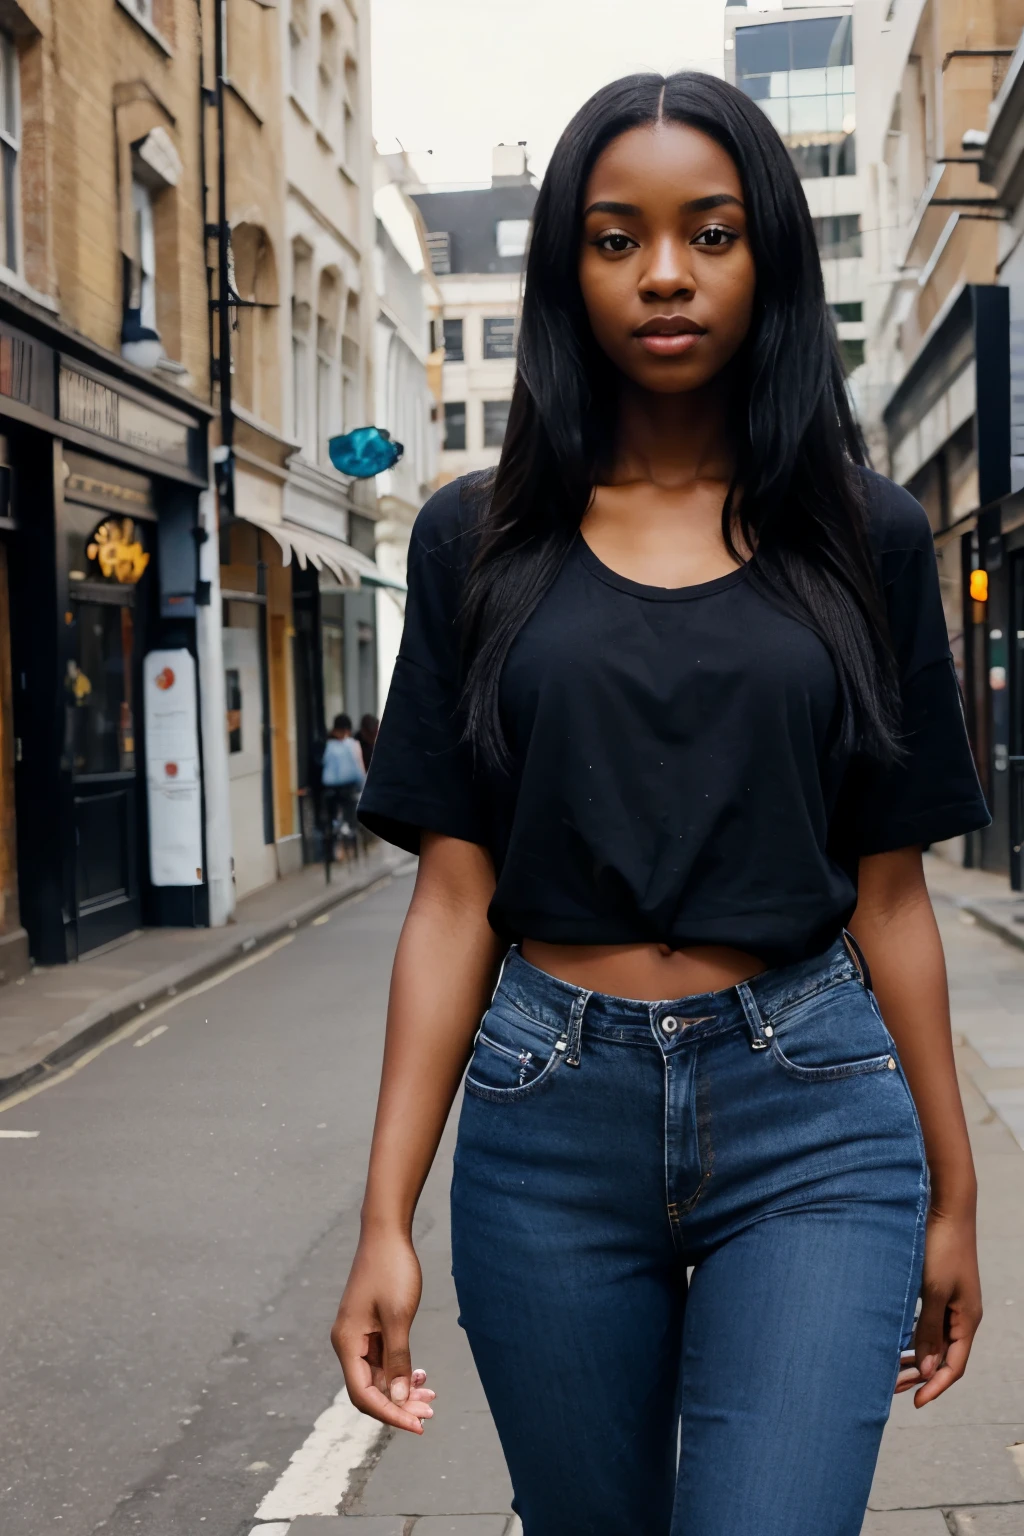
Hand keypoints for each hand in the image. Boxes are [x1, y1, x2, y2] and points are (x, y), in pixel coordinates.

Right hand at [331, 1228, 435, 1433]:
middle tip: (430, 1412)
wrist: (387, 1233)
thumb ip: (397, 1360)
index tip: (417, 1424)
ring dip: (402, 1389)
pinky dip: (400, 1370)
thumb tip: (396, 1399)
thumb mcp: (398, 1317)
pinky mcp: (369, 1328)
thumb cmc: (391, 1271)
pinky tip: (420, 1374)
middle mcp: (348, 1343)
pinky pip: (383, 1360)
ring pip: (379, 1376)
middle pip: (370, 1389)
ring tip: (430, 1396)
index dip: (389, 1413)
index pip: (363, 1394)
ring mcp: (358, 1335)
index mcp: (346, 1343)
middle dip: (399, 1404)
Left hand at [895, 1207, 981, 1406]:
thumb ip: (928, 1330)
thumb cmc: (941, 1248)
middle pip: (942, 1357)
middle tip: (891, 1388)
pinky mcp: (938, 1290)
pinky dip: (912, 1336)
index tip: (915, 1403)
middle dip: (919, 1375)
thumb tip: (925, 1370)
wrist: (946, 1210)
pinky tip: (893, 1341)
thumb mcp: (933, 1292)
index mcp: (966, 1320)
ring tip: (888, 1371)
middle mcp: (961, 1316)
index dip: (935, 1387)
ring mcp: (951, 1303)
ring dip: (913, 1357)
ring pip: (933, 1341)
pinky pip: (927, 1323)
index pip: (953, 1366)